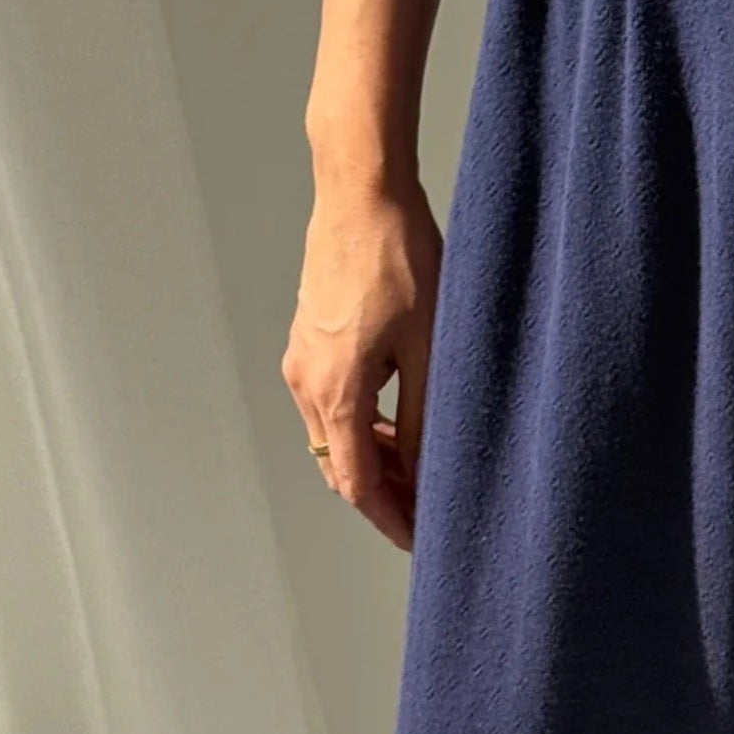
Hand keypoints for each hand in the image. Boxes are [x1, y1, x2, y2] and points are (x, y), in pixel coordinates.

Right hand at [282, 175, 442, 549]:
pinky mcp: (308, 342)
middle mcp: (306, 381)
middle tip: (429, 514)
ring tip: (422, 474)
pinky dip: (364, 428)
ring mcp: (302, 361)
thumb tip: (430, 475)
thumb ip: (426, 420)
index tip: (422, 541)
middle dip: (384, 498)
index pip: (357, 483)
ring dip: (375, 463)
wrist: (361, 192)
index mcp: (336, 390)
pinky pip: (332, 406)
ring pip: (336, 438)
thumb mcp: (431, 349)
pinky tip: (400, 428)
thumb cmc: (401, 259)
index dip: (390, 519)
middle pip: (341, 467)